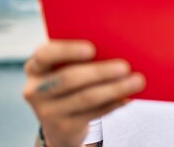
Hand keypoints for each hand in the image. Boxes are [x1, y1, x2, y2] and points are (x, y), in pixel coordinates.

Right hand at [23, 40, 144, 146]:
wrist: (59, 121)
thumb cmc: (71, 81)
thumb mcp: (67, 67)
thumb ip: (83, 57)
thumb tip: (119, 46)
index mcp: (36, 66)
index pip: (45, 55)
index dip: (68, 51)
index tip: (92, 49)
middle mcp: (36, 89)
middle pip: (69, 78)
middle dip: (100, 72)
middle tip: (125, 67)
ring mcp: (48, 112)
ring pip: (86, 98)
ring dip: (114, 89)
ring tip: (137, 81)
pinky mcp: (64, 128)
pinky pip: (94, 113)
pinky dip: (114, 103)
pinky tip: (129, 97)